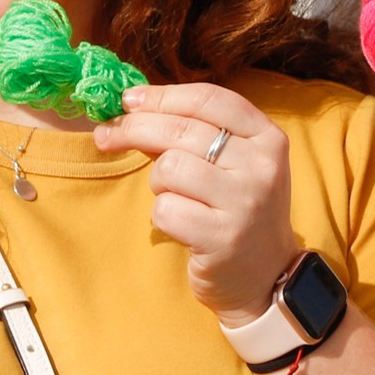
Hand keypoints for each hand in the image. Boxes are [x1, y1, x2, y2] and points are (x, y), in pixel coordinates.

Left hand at [95, 82, 298, 325]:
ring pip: (169, 168)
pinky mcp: (222, 237)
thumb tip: (132, 106)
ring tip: (175, 198)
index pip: (208, 99)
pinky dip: (163, 217)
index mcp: (268, 138)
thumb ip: (193, 133)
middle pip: (181, 129)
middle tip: (107, 135)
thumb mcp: (232, 165)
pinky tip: (181, 226)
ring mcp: (245, 202)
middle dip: (134, 128)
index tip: (128, 99)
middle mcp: (261, 166)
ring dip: (158, 183)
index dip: (162, 96)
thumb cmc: (237, 211)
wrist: (266, 277)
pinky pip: (166, 209)